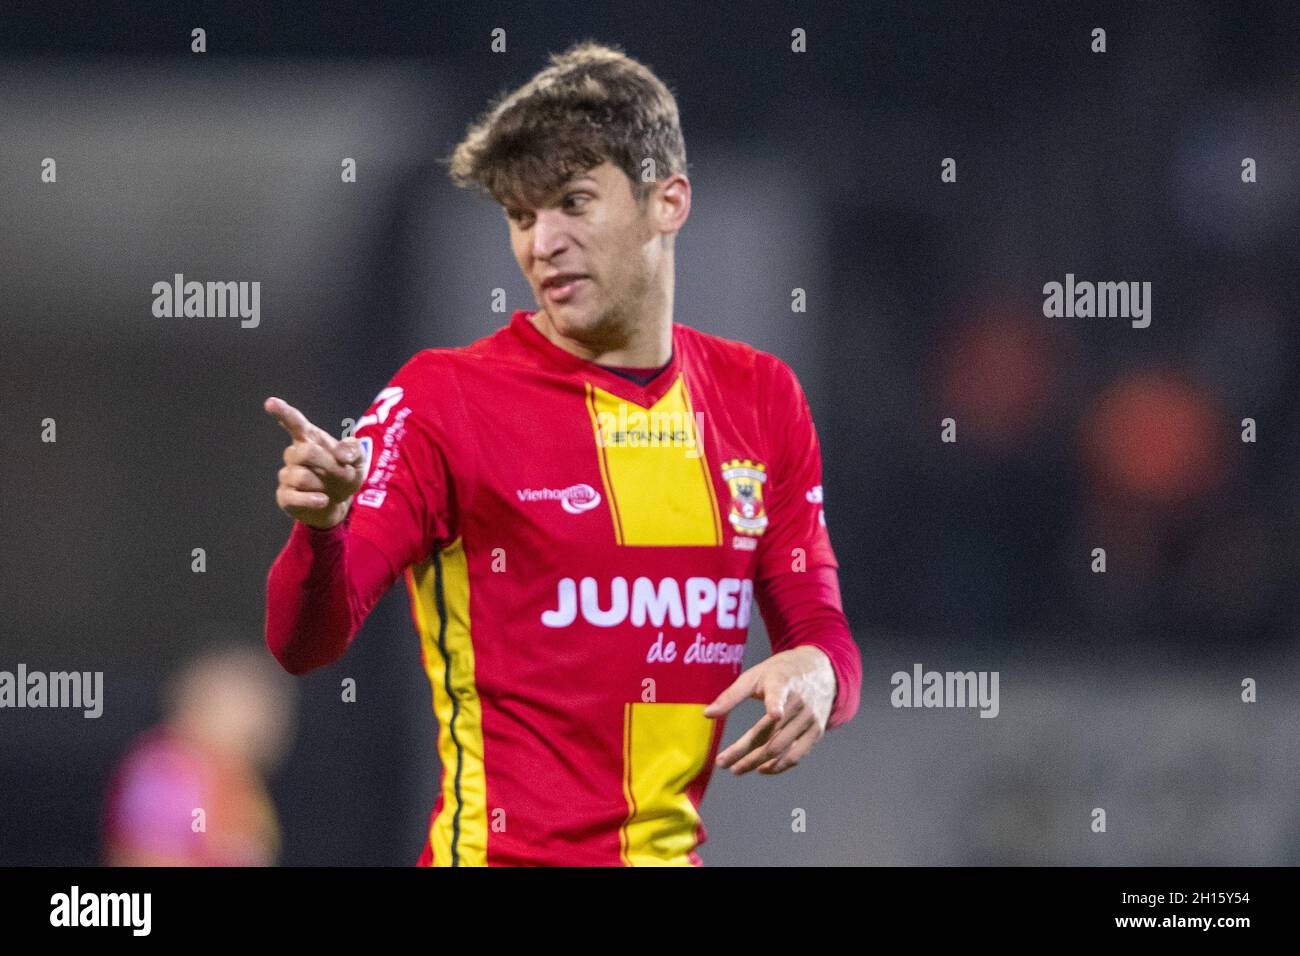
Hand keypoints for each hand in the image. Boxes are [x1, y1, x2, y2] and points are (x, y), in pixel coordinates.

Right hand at [264, 396, 365, 529]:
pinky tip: (323, 500)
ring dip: (324, 484)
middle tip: (345, 474)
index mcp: (310, 439)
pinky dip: (312, 500)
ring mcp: (287, 475)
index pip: (294, 422)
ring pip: (301, 477)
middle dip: (330, 465)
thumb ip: (354, 450)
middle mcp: (294, 454)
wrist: (341, 503)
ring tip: (330, 488)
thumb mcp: (358, 460)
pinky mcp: (285, 497)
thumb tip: (342, 454)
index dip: (282, 412)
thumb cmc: (345, 474)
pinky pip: (294, 497)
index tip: (270, 403)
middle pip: (305, 452)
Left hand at [704, 645, 835, 775]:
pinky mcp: (817, 731)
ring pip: (782, 748)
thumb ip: (731, 695)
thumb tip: (707, 715)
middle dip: (745, 752)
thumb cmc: (779, 673)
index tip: (775, 713)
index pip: (779, 693)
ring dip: (757, 762)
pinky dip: (779, 766)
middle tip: (722, 763)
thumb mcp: (755, 675)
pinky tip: (762, 769)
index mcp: (782, 682)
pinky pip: (797, 755)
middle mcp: (799, 702)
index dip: (776, 703)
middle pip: (771, 733)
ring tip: (736, 769)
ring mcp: (811, 718)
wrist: (820, 670)